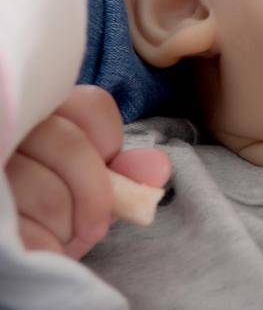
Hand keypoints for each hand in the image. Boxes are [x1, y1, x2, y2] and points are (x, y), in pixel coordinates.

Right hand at [5, 85, 170, 258]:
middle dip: (95, 196)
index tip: (107, 172)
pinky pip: (23, 229)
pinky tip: (43, 246)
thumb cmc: (53, 214)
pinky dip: (44, 245)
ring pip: (48, 193)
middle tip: (95, 227)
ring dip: (67, 227)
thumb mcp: (92, 193)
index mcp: (44, 114)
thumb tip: (158, 167)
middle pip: (71, 146)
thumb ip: (126, 176)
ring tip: (61, 236)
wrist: (18, 248)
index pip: (92, 104)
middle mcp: (11, 129)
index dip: (109, 143)